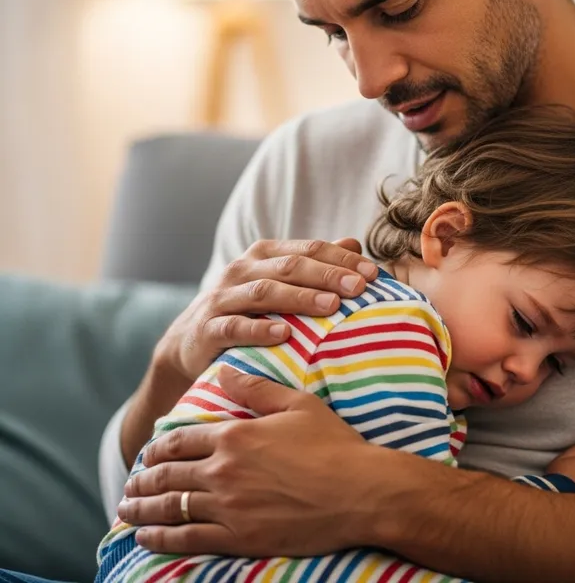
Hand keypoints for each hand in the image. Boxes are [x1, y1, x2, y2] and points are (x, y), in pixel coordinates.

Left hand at [119, 367, 383, 556]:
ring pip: (171, 507)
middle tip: (130, 484)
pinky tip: (145, 538)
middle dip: (143, 479)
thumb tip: (225, 371)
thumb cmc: (332, 444)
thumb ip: (256, 388)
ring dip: (142, 509)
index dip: (160, 446)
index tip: (149, 451)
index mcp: (235, 435)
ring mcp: (229, 508)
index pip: (182, 440)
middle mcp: (224, 471)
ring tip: (126, 510)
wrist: (359, 491)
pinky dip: (160, 539)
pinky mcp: (239, 538)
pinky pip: (188, 539)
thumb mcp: (296, 404)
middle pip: (168, 474)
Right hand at [156, 238, 377, 381]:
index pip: (309, 249)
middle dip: (327, 275)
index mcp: (264, 254)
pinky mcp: (208, 328)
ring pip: (264, 292)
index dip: (341, 259)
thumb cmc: (246, 310)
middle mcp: (242, 269)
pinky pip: (235, 327)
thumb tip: (355, 244)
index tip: (373, 273)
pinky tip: (285, 334)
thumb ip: (314, 264)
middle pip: (290, 267)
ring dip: (300, 298)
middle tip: (359, 287)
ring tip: (331, 306)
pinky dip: (259, 329)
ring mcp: (223, 297)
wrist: (189, 342)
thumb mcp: (278, 282)